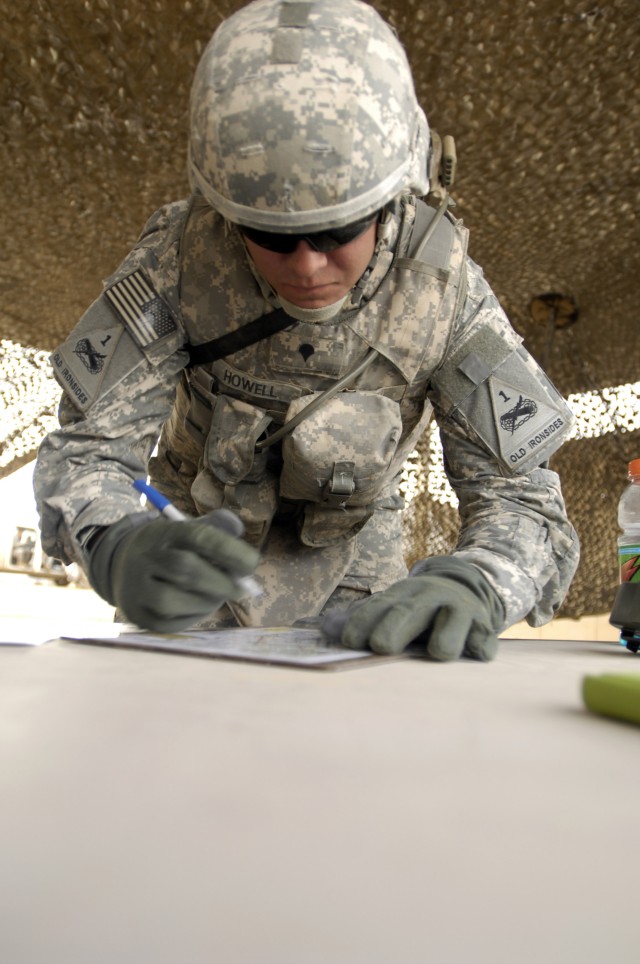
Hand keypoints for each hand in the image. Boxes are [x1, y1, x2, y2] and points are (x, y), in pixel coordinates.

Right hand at [87, 509, 259, 631]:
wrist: (122, 566)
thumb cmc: (169, 548)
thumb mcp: (187, 529)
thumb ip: (215, 527)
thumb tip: (237, 529)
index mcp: (162, 532)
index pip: (197, 536)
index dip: (228, 549)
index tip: (252, 563)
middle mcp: (144, 558)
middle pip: (185, 569)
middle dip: (220, 581)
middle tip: (241, 588)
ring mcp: (135, 588)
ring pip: (172, 600)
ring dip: (206, 601)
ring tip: (219, 596)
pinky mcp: (137, 615)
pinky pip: (168, 622)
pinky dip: (193, 616)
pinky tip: (201, 606)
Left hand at [321, 557, 503, 660]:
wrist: (466, 586)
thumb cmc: (418, 608)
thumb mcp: (391, 606)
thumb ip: (359, 618)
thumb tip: (322, 628)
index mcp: (402, 596)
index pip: (379, 607)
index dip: (362, 622)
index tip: (348, 640)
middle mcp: (430, 598)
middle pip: (411, 612)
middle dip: (395, 628)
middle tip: (381, 647)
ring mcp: (460, 611)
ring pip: (453, 623)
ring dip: (445, 638)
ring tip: (439, 652)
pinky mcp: (485, 628)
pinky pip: (483, 639)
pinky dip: (479, 646)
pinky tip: (474, 651)